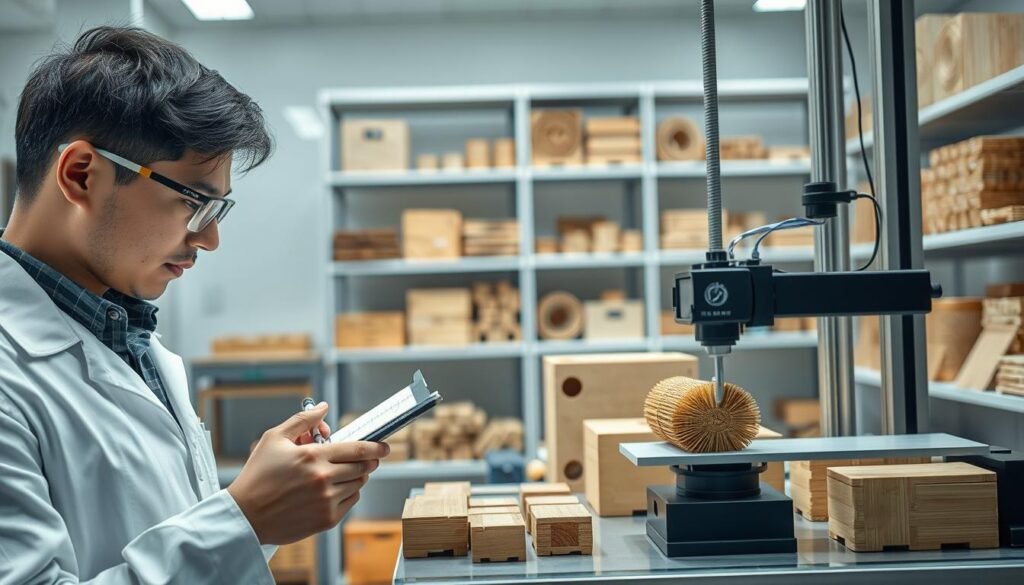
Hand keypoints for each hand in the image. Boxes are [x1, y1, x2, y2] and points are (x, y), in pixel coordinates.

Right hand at [227, 402, 389, 544]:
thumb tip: (323, 407)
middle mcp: (323, 479)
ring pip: (358, 484)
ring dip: (356, 476)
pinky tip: (333, 489)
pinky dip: (348, 493)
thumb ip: (302, 420)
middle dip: (369, 461)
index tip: (384, 446)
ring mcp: (326, 501)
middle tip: (367, 458)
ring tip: (341, 473)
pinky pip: (350, 502)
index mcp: (312, 457)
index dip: (376, 446)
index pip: (357, 449)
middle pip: (363, 467)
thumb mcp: (274, 439)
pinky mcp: (326, 520)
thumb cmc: (257, 475)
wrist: (245, 515)